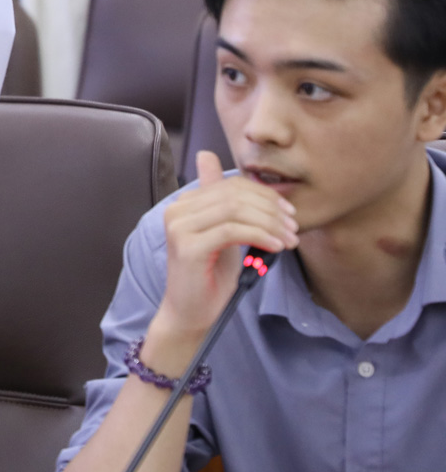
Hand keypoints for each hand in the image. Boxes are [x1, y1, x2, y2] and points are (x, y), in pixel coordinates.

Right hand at [149, 153, 298, 368]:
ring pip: (235, 210)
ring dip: (270, 224)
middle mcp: (177, 210)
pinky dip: (260, 236)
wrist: (191, 312)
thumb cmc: (210, 276)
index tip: (289, 212)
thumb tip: (209, 158)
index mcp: (184, 204)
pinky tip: (276, 247)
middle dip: (270, 209)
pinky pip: (233, 231)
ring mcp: (179, 228)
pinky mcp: (188, 247)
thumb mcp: (225, 235)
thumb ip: (223, 203)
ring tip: (288, 240)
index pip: (230, 185)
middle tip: (293, 227)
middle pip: (234, 195)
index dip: (264, 195)